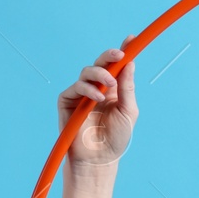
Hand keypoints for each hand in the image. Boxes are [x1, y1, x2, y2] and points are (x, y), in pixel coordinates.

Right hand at [58, 35, 138, 167]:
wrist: (99, 159)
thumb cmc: (116, 138)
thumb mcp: (128, 111)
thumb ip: (127, 87)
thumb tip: (130, 63)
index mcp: (114, 90)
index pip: (116, 67)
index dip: (122, 52)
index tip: (131, 39)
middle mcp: (97, 89)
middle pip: (100, 64)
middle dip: (109, 56)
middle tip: (119, 55)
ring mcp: (81, 94)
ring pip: (87, 72)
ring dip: (99, 74)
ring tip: (110, 84)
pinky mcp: (67, 101)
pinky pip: (76, 87)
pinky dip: (87, 89)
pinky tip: (98, 98)